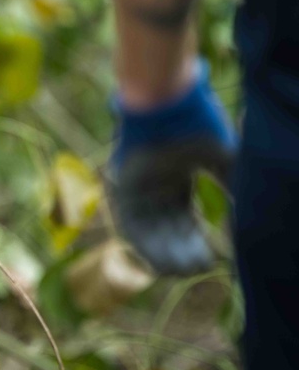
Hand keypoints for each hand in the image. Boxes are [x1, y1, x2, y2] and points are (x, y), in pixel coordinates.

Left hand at [109, 60, 236, 274]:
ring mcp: (136, 188)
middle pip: (166, 229)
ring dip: (164, 254)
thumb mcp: (221, 159)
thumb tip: (249, 217)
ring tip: (185, 270)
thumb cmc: (195, 122)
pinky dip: (144, 245)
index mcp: (174, 179)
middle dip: (183, 251)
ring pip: (148, 232)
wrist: (165, 99)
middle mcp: (153, 187)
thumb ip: (232, 187)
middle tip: (199, 268)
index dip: (196, 241)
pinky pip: (129, 225)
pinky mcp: (120, 188)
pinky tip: (161, 261)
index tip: (211, 258)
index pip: (183, 220)